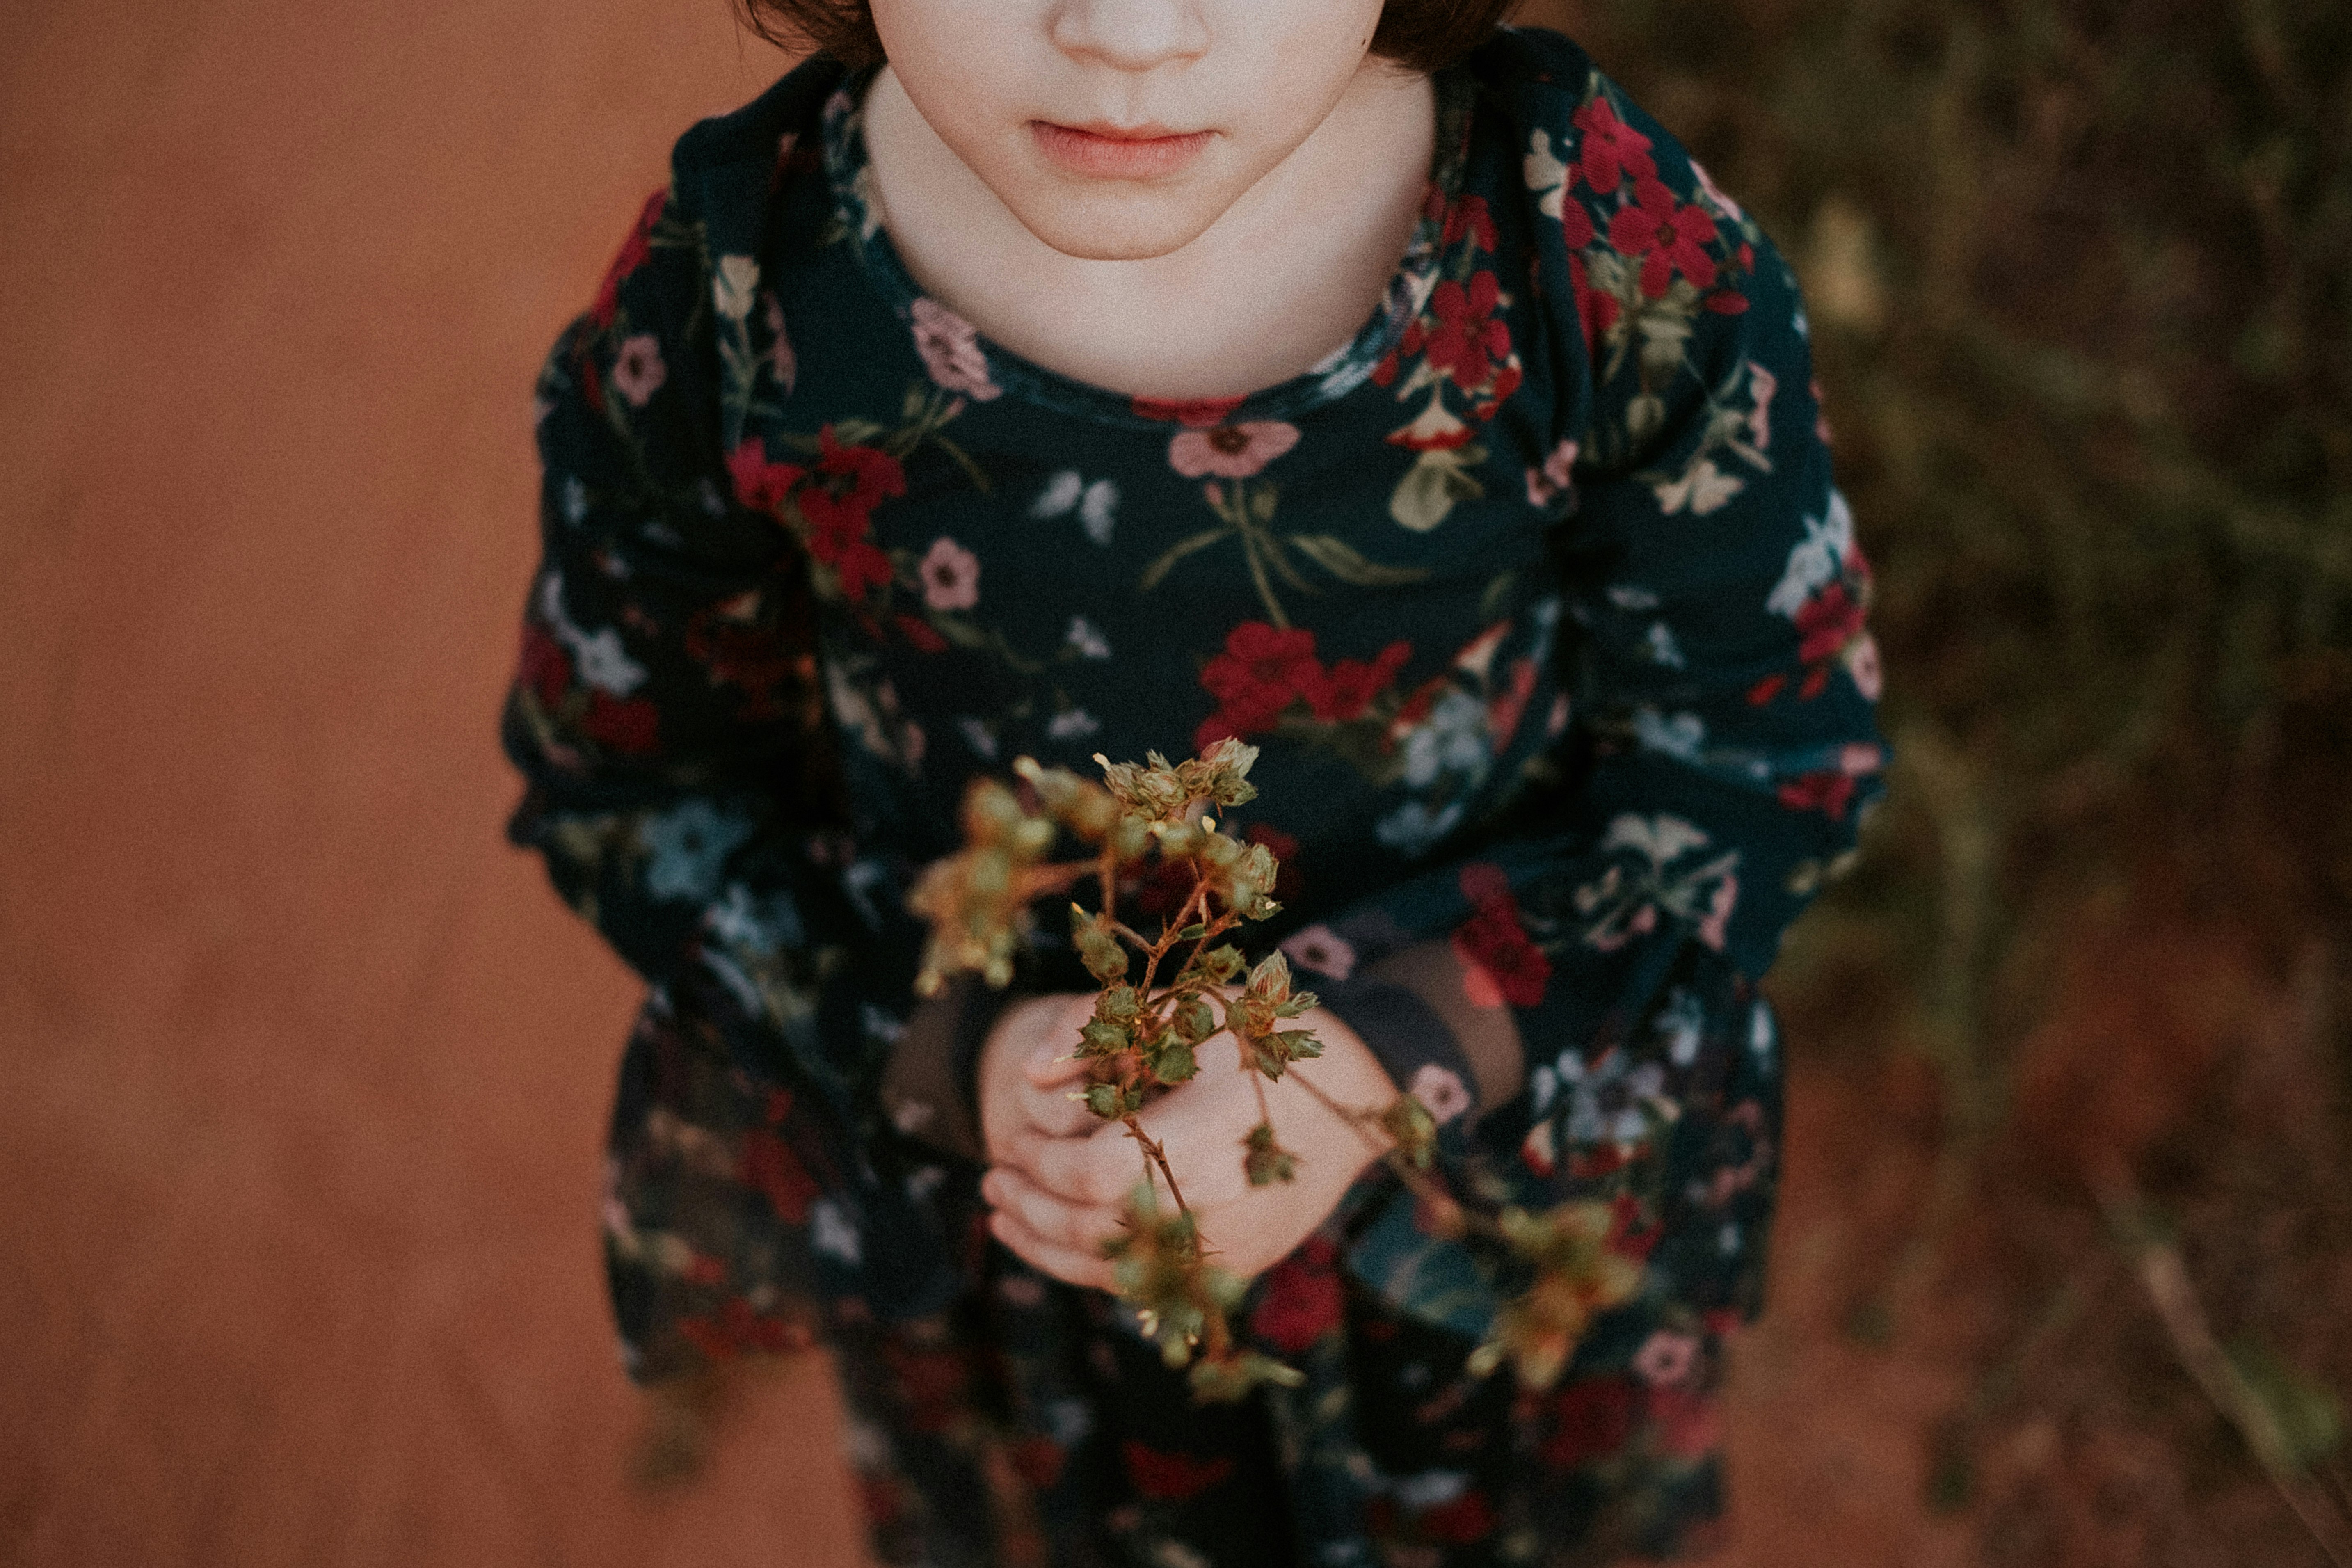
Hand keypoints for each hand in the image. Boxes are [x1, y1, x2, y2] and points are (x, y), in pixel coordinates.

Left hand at [981, 1006, 1396, 1290]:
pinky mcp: (1234, 1267)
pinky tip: (1046, 1237)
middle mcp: (1225, 1197)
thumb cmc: (1256, 1040)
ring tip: (1002, 1207)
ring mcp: (1232, 1244)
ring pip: (1111, 1268)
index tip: (1013, 1139)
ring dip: (1043, 1241)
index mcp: (1213, 1127)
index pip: (1099, 1171)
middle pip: (1095, 1227)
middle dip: (1030, 1204)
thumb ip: (1095, 1026)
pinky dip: (1084, 1264)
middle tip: (992, 1176)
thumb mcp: (1182, 1007)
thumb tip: (1027, 1075)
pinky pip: (1143, 1282)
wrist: (1353, 1100)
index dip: (1043, 1162)